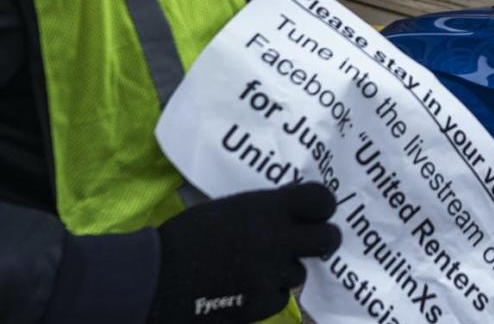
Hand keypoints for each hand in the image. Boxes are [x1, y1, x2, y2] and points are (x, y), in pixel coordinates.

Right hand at [150, 183, 340, 322]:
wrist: (153, 278)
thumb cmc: (186, 236)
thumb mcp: (230, 209)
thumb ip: (265, 211)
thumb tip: (294, 213)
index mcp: (266, 208)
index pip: (322, 199)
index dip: (322, 207)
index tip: (315, 213)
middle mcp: (276, 239)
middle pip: (328, 239)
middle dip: (321, 241)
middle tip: (308, 243)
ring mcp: (270, 274)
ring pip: (299, 272)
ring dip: (283, 271)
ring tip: (252, 269)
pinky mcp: (259, 305)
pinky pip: (278, 298)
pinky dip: (265, 295)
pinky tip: (241, 289)